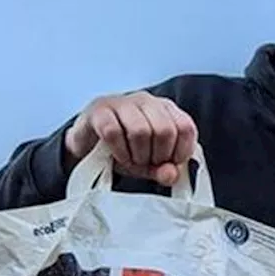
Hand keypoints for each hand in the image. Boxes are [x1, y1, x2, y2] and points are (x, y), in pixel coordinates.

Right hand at [63, 91, 196, 186]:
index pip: (186, 127)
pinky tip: (118, 156)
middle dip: (157, 156)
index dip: (180, 152)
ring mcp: (122, 102)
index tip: (169, 164)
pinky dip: (118, 151)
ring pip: (140, 131)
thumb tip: (171, 175)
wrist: (88, 146)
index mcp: (166, 109)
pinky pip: (113, 132)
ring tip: (132, 160)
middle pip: (165, 130)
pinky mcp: (99, 110)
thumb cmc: (125, 150)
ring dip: (137, 155)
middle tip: (147, 164)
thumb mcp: (149, 164)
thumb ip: (164, 170)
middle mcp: (147, 100)